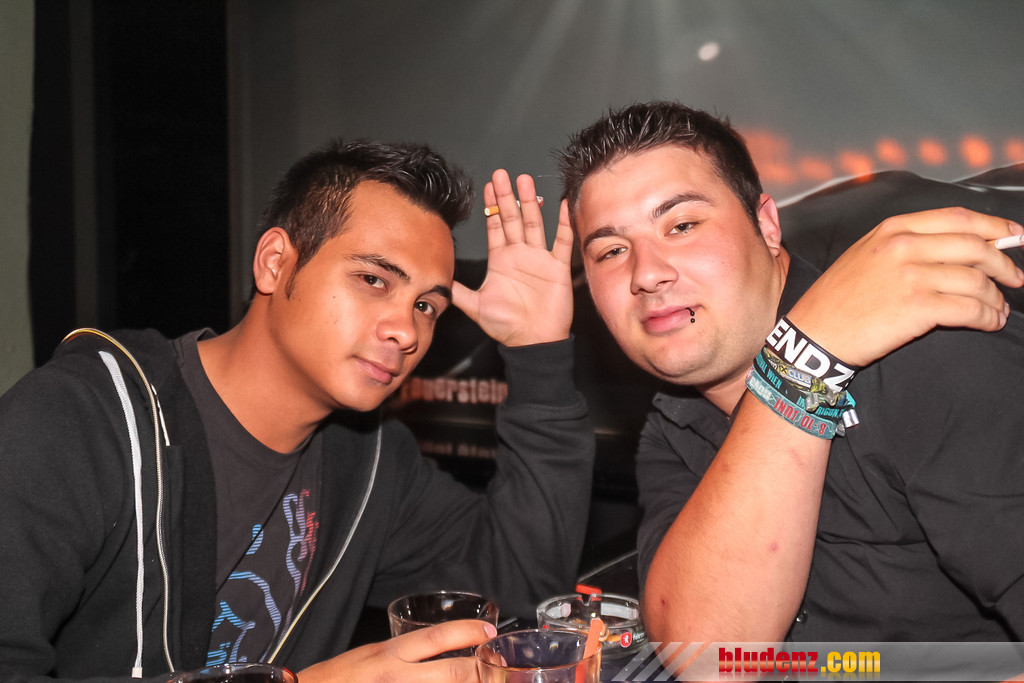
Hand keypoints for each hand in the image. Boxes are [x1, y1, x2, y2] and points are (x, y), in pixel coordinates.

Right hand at [296, 619, 494, 681]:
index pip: (435, 638)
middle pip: (451, 673)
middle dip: (482, 672)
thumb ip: (404, 654)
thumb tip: (443, 649)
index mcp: (388, 655)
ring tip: (488, 682)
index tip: (489, 632)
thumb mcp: (371, 655)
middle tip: (500, 669)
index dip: (466, 633)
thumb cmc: (337, 679)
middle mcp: (394, 676)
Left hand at [452, 169, 574, 346]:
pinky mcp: (557, 268)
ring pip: (534, 223)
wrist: (533, 342)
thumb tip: (436, 278)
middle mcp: (520, 255)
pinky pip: (562, 241)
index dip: (491, 206)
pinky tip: (563, 204)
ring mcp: (539, 259)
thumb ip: (457, 290)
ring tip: (524, 180)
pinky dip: (564, 223)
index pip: (495, 226)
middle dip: (506, 196)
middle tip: (502, 174)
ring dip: (530, 202)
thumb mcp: (475, 306)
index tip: (487, 185)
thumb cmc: (506, 327)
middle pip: (512, 218)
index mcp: (501, 260)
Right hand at [787, 207, 1023, 366]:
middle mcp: (904, 246)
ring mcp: (912, 276)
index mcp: (893, 229)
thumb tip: (958, 249)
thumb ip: (907, 245)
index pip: (958, 218)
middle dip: (1004, 264)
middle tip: (1015, 278)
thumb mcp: (865, 255)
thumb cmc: (838, 300)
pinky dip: (987, 317)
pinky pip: (969, 308)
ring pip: (977, 281)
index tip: (1014, 237)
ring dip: (996, 298)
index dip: (994, 227)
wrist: (815, 333)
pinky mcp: (918, 307)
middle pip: (975, 247)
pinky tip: (988, 322)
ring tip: (998, 310)